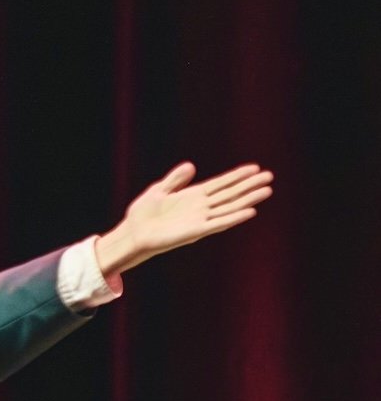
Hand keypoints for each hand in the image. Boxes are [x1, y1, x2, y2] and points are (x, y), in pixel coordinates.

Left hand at [96, 162, 273, 275]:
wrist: (132, 234)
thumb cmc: (141, 215)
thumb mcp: (158, 190)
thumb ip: (175, 179)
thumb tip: (191, 165)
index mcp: (192, 196)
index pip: (220, 183)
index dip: (237, 176)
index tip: (255, 168)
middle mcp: (200, 207)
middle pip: (230, 194)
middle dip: (249, 185)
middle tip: (270, 177)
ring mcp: (200, 219)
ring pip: (230, 207)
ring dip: (248, 199)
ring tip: (267, 191)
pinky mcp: (196, 231)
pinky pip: (219, 223)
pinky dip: (234, 217)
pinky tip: (250, 211)